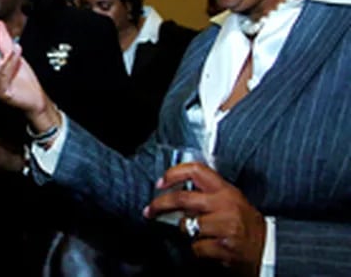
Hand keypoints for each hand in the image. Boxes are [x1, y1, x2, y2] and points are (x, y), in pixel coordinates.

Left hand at [143, 163, 265, 275]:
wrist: (269, 249)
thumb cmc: (246, 224)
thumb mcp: (231, 200)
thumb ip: (207, 193)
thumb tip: (174, 191)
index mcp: (226, 190)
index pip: (196, 170)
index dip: (174, 173)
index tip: (160, 182)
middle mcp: (225, 204)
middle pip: (182, 198)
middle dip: (160, 204)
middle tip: (150, 210)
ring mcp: (225, 225)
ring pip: (187, 226)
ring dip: (188, 232)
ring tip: (202, 234)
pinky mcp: (224, 246)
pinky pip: (196, 247)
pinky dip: (199, 249)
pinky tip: (211, 247)